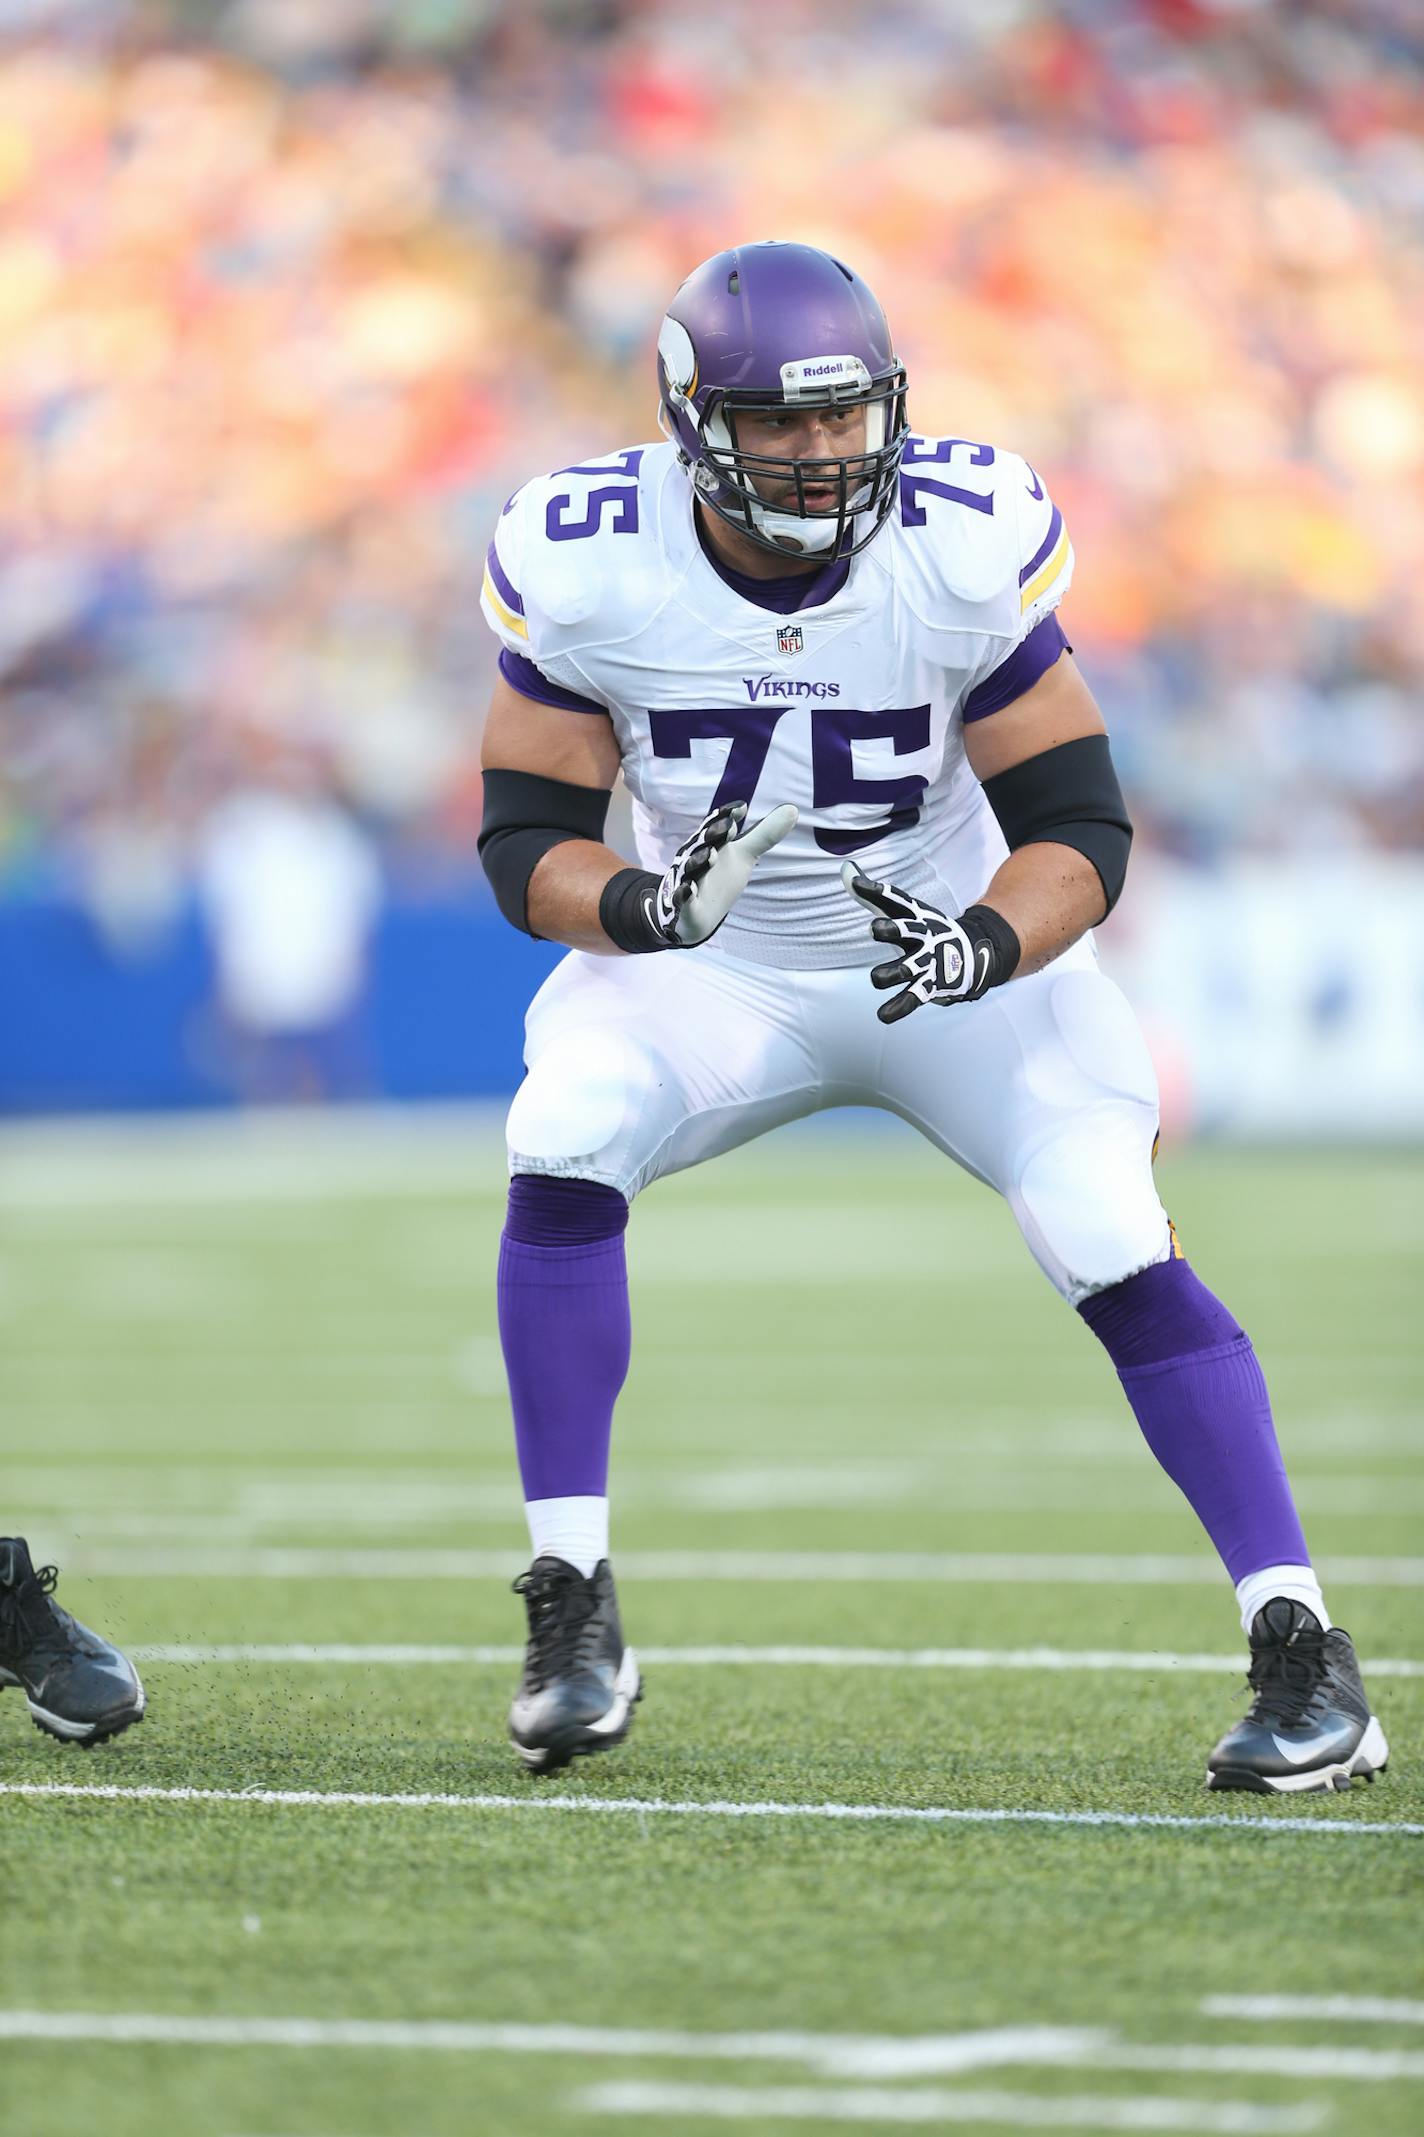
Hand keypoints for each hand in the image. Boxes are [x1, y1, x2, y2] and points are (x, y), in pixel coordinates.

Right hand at [656, 801, 797, 945]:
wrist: (693, 914)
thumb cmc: (718, 876)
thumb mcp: (743, 854)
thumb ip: (764, 834)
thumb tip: (792, 809)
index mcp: (711, 843)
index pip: (717, 825)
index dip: (727, 816)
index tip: (742, 808)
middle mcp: (697, 857)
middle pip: (703, 843)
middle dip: (714, 834)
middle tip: (730, 826)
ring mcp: (689, 879)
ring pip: (692, 868)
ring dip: (700, 861)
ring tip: (712, 855)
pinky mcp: (685, 904)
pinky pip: (682, 897)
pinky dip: (685, 893)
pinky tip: (689, 889)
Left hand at [841, 864, 1013, 1021]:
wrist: (972, 955)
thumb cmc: (925, 930)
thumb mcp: (904, 909)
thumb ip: (872, 894)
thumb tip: (844, 868)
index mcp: (916, 916)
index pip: (896, 900)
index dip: (876, 891)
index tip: (856, 884)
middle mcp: (924, 936)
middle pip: (908, 930)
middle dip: (893, 930)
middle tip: (875, 928)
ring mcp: (929, 961)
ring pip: (909, 968)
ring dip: (892, 973)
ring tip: (877, 978)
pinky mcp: (931, 985)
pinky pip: (913, 997)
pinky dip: (899, 1007)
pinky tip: (883, 1015)